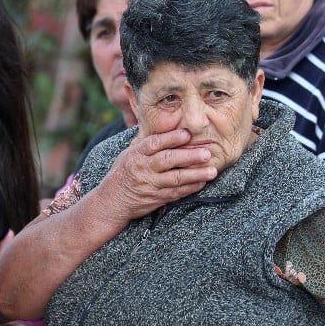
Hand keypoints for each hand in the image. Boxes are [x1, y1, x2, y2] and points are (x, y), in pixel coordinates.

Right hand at [95, 127, 214, 221]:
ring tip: (212, 171)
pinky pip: (176, 193)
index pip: (154, 143)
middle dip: (188, 156)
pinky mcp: (156, 199)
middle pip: (167, 160)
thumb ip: (145, 142)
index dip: (171, 138)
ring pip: (175, 179)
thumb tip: (162, 124)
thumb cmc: (123, 173)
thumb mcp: (128, 154)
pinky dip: (190, 188)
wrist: (112, 201)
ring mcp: (150, 185)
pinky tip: (202, 182)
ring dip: (195, 175)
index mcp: (136, 154)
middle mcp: (142, 168)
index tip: (187, 134)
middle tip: (207, 153)